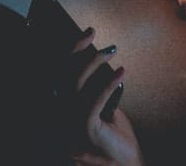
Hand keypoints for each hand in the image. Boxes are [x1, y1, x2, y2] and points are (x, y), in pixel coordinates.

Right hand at [68, 27, 143, 165]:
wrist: (124, 163)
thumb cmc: (115, 135)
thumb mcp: (104, 105)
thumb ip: (95, 87)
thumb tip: (97, 55)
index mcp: (64, 107)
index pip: (61, 73)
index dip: (72, 51)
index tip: (89, 32)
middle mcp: (62, 114)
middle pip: (64, 75)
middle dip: (80, 51)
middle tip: (97, 35)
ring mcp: (71, 123)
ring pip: (76, 84)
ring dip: (94, 62)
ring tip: (112, 50)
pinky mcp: (85, 130)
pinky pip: (93, 102)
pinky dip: (107, 85)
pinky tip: (121, 73)